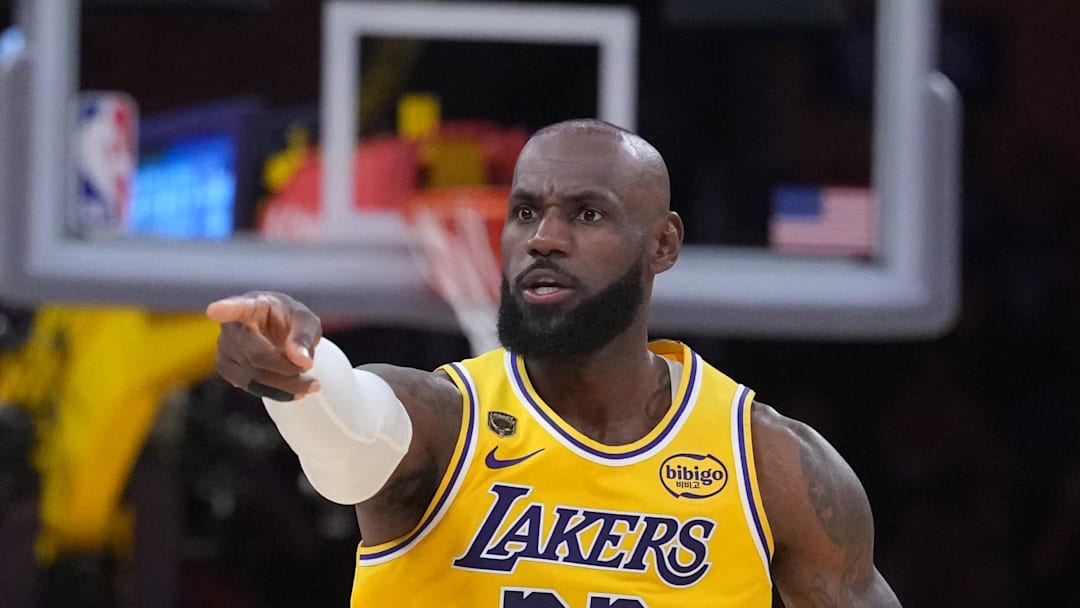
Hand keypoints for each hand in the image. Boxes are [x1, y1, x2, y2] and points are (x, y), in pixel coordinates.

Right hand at [206, 291, 322, 400]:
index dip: (224, 309)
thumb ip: (304, 337)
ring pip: (253, 376)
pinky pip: (249, 386)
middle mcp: (230, 325)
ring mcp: (224, 348)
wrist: (279, 332)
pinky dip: (275, 392)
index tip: (215, 310)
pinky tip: (294, 390)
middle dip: (287, 370)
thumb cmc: (290, 320)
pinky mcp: (225, 368)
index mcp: (250, 305)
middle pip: (256, 356)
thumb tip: (301, 362)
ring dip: (284, 385)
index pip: (234, 307)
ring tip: (309, 384)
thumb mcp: (306, 321)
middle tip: (311, 373)